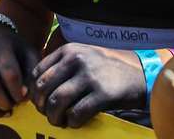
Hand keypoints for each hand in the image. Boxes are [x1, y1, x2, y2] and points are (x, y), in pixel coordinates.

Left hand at [31, 43, 145, 128]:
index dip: (32, 90)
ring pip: (57, 100)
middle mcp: (76, 60)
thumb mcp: (82, 56)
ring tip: (57, 121)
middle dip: (40, 105)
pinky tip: (73, 123)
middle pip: (44, 87)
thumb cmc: (106, 68)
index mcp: (67, 51)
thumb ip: (61, 65)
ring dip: (53, 116)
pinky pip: (78, 112)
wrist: (140, 74)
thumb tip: (37, 87)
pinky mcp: (103, 94)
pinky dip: (71, 121)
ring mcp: (89, 76)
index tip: (36, 101)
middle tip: (45, 114)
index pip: (37, 72)